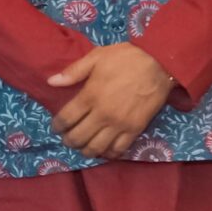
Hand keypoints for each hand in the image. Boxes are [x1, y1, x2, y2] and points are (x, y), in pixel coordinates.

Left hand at [49, 43, 171, 160]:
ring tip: (83, 146)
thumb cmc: (127, 58)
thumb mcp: (97, 57)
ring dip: (85, 150)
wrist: (160, 64)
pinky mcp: (135, 130)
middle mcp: (102, 114)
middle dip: (68, 141)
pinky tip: (103, 150)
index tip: (56, 127)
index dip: (57, 126)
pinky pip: (118, 150)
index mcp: (90, 95)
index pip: (66, 119)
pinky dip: (107, 153)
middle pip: (78, 137)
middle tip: (67, 139)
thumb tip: (51, 82)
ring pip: (96, 148)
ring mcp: (119, 124)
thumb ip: (74, 71)